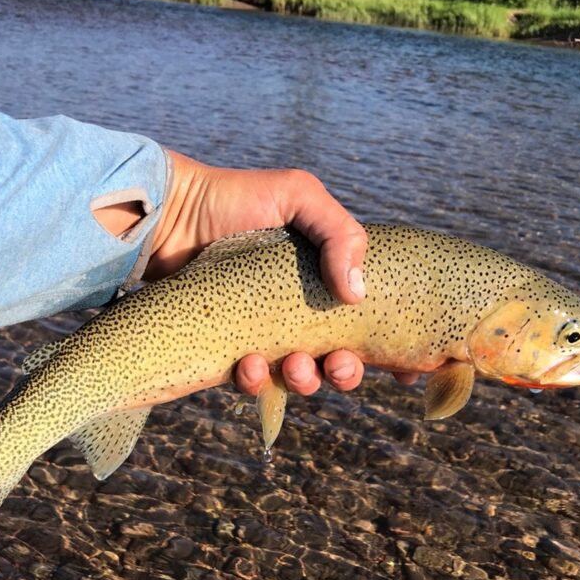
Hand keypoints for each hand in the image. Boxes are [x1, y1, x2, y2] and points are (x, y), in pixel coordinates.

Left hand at [96, 149, 415, 395]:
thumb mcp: (299, 197)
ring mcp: (265, 337)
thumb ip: (341, 233)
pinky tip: (247, 364)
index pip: (370, 325)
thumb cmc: (236, 200)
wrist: (170, 215)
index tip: (408, 370)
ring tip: (294, 365)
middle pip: (339, 363)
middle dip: (347, 374)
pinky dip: (255, 381)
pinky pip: (251, 382)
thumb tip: (358, 294)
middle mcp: (300, 315)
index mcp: (325, 283)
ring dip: (305, 382)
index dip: (393, 353)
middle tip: (340, 364)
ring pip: (300, 380)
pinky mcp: (228, 353)